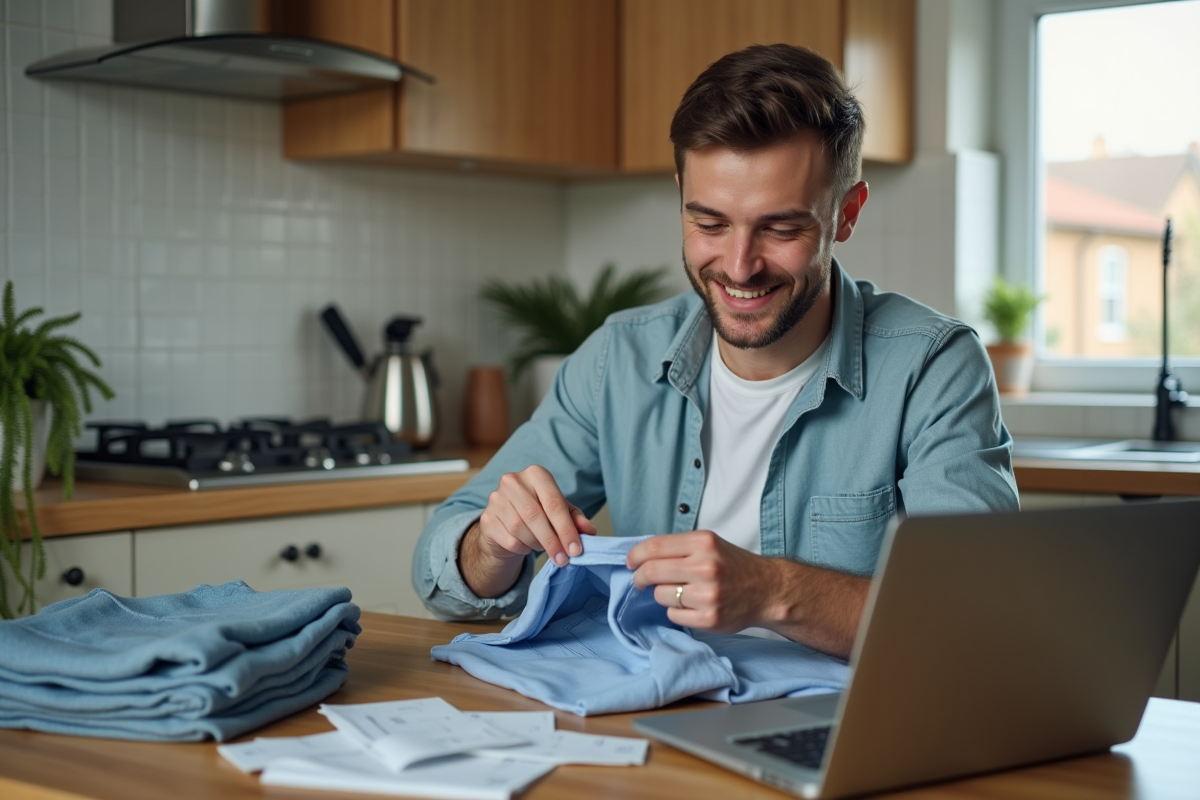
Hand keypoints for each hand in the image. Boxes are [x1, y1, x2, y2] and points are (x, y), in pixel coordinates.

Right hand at [460, 465, 596, 597]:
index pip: (554, 503)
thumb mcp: (560, 513)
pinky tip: (526, 545)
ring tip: (543, 546)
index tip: (576, 550)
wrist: (506, 523)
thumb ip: (576, 519)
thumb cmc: (538, 513)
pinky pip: (509, 540)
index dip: (566, 529)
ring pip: (521, 529)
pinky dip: (522, 548)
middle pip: (536, 516)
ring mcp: (496, 499)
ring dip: (537, 544)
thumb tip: (591, 532)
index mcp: (536, 474)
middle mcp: (513, 481)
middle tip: (564, 559)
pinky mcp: (486, 518)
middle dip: (553, 541)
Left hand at [626, 531, 781, 632]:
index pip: (654, 547)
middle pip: (652, 572)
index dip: (635, 555)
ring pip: (660, 595)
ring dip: (661, 595)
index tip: (631, 562)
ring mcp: (708, 595)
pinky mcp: (709, 618)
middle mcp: (705, 567)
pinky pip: (673, 615)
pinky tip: (690, 606)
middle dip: (639, 578)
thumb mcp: (710, 544)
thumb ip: (678, 548)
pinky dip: (676, 611)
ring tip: (677, 592)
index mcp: (703, 543)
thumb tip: (640, 556)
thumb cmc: (733, 566)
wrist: (767, 590)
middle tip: (639, 581)